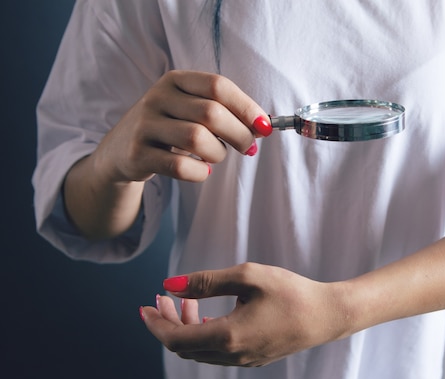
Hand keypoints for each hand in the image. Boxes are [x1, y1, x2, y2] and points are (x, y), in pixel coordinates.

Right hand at [92, 70, 271, 183]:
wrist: (121, 152)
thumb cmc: (169, 129)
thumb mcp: (189, 110)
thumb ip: (223, 112)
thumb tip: (262, 126)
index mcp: (175, 80)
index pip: (218, 86)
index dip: (246, 107)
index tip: (265, 127)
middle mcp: (157, 97)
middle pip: (211, 113)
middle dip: (239, 135)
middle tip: (247, 148)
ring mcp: (144, 125)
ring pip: (197, 139)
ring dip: (218, 154)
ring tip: (216, 156)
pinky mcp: (137, 155)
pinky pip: (181, 167)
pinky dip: (200, 173)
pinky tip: (201, 171)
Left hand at [140, 263, 348, 366]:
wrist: (327, 315)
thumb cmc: (291, 292)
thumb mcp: (248, 277)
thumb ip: (206, 281)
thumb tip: (170, 285)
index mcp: (228, 336)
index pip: (175, 339)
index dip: (155, 323)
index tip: (145, 304)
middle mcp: (232, 355)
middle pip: (184, 347)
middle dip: (168, 322)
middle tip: (161, 298)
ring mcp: (244, 360)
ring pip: (200, 350)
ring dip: (186, 327)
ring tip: (186, 300)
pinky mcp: (253, 358)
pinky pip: (217, 351)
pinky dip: (204, 333)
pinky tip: (209, 313)